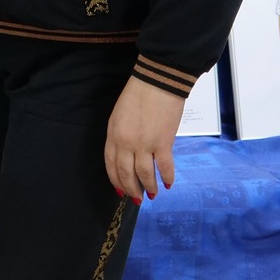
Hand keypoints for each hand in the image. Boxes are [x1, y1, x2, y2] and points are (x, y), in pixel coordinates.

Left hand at [104, 76, 185, 201]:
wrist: (157, 82)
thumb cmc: (138, 94)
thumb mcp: (119, 115)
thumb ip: (121, 135)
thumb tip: (130, 153)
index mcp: (113, 134)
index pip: (111, 164)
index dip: (115, 179)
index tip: (120, 189)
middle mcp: (126, 143)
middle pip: (126, 173)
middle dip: (131, 188)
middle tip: (136, 197)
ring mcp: (144, 144)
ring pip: (144, 174)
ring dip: (149, 187)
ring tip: (153, 194)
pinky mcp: (163, 143)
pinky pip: (164, 166)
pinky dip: (167, 177)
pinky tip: (168, 184)